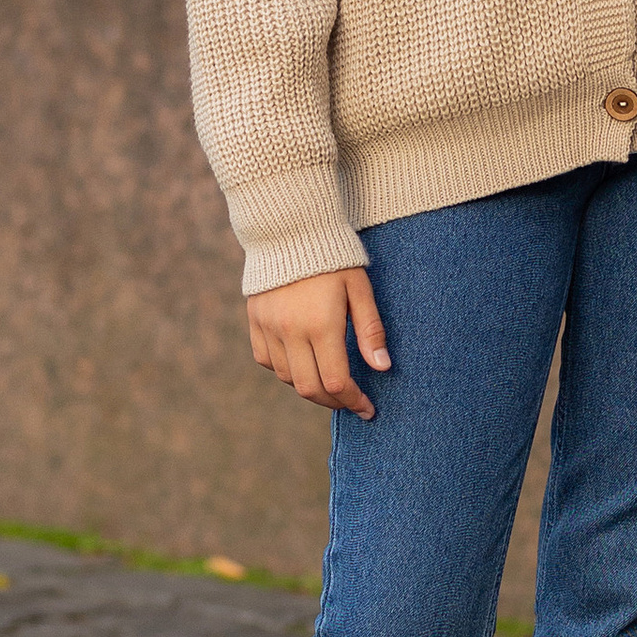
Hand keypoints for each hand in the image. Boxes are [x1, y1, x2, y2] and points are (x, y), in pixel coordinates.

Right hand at [247, 267, 390, 417]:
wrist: (291, 228)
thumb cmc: (335, 258)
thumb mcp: (360, 289)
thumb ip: (370, 330)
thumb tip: (382, 368)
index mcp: (321, 324)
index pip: (336, 381)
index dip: (353, 400)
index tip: (367, 408)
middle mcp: (291, 331)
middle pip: (309, 388)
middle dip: (333, 402)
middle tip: (350, 402)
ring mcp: (269, 327)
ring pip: (287, 377)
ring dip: (310, 387)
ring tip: (330, 383)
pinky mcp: (255, 321)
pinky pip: (266, 360)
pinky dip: (285, 370)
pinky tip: (302, 364)